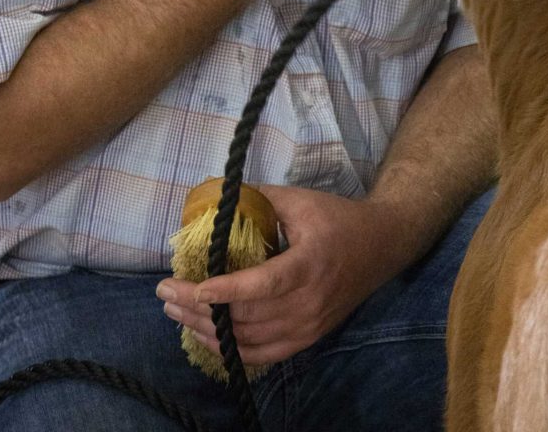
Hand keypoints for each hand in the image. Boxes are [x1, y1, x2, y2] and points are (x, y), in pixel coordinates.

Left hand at [157, 185, 402, 366]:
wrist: (382, 245)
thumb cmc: (338, 218)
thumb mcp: (301, 200)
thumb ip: (261, 197)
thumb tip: (219, 193)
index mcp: (308, 264)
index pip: (263, 285)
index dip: (227, 290)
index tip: (194, 286)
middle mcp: (308, 302)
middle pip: (246, 316)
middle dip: (199, 308)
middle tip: (165, 294)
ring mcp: (308, 326)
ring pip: (249, 340)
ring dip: (208, 329)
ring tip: (176, 313)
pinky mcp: (308, 338)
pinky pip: (263, 354)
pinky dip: (231, 350)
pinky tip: (207, 335)